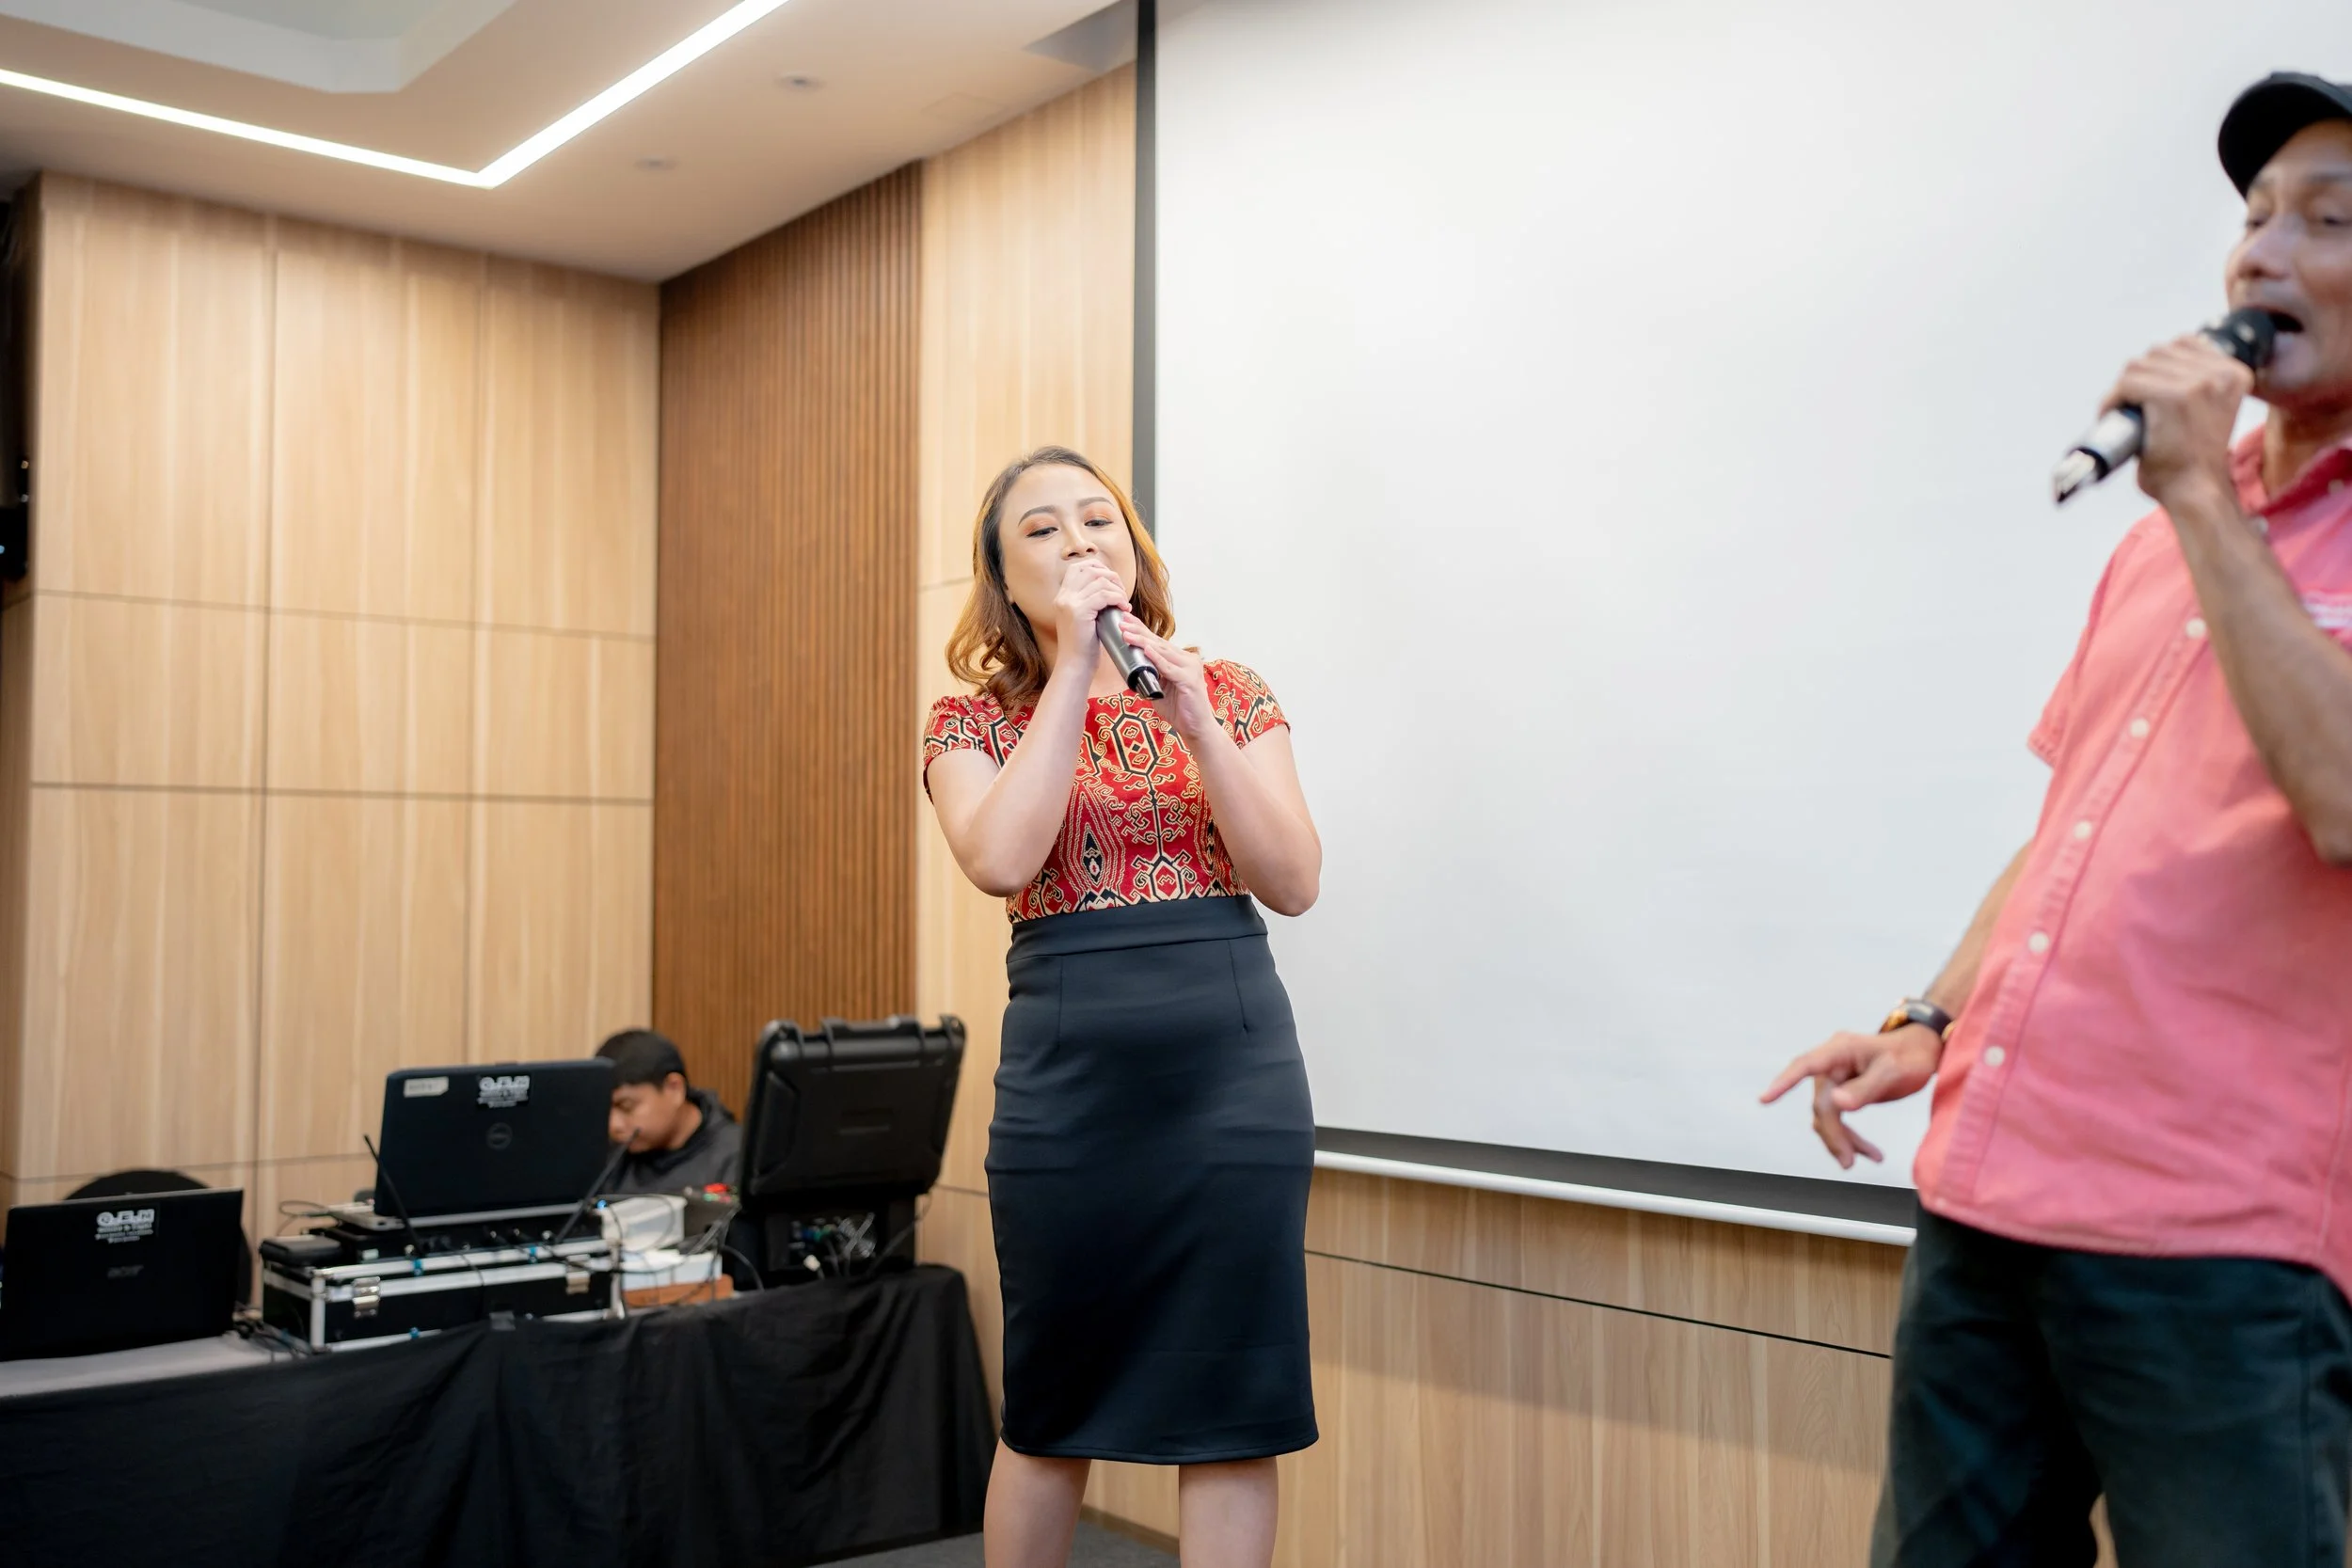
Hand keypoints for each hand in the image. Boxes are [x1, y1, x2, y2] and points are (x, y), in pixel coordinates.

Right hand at [1051, 560, 1130, 673]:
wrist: (1075, 665)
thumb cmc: (1084, 645)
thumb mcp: (1084, 618)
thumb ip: (1091, 601)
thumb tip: (1110, 586)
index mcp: (1062, 596)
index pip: (1078, 567)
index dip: (1098, 568)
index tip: (1112, 583)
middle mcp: (1063, 597)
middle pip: (1090, 569)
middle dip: (1111, 576)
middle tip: (1122, 592)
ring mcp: (1069, 603)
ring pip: (1099, 581)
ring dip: (1117, 589)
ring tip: (1124, 603)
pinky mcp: (1078, 612)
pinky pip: (1104, 595)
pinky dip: (1118, 598)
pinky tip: (1124, 608)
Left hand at [1115, 614, 1215, 739]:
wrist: (1197, 728)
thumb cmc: (1180, 709)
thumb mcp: (1160, 689)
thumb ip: (1149, 676)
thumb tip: (1129, 669)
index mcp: (1181, 659)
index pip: (1158, 642)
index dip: (1142, 630)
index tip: (1125, 621)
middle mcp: (1187, 659)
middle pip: (1159, 642)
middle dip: (1139, 631)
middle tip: (1122, 622)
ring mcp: (1190, 668)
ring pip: (1162, 651)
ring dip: (1142, 641)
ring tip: (1126, 634)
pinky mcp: (1189, 680)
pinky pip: (1169, 668)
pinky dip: (1156, 658)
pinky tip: (1146, 649)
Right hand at [1759, 1024, 1940, 1169]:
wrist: (1923, 1052)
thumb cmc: (1909, 1056)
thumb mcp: (1892, 1071)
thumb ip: (1865, 1088)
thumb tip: (1837, 1104)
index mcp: (1839, 1050)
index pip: (1805, 1065)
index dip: (1783, 1083)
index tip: (1765, 1099)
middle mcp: (1831, 1063)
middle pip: (1821, 1103)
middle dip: (1833, 1134)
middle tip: (1849, 1162)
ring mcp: (1834, 1077)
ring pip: (1827, 1114)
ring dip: (1842, 1139)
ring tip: (1870, 1157)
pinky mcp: (1841, 1091)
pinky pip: (1836, 1117)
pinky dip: (1849, 1136)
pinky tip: (1868, 1152)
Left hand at [2103, 333, 2252, 507]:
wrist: (2196, 492)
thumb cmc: (2194, 459)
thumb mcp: (2210, 410)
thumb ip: (2195, 383)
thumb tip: (2159, 359)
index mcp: (2234, 374)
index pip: (2184, 343)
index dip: (2158, 366)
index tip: (2147, 391)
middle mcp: (2221, 374)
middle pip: (2158, 352)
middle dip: (2139, 377)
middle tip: (2130, 407)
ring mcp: (2198, 384)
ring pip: (2139, 365)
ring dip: (2123, 389)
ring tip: (2121, 413)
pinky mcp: (2173, 397)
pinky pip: (2128, 383)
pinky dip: (2112, 400)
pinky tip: (2111, 415)